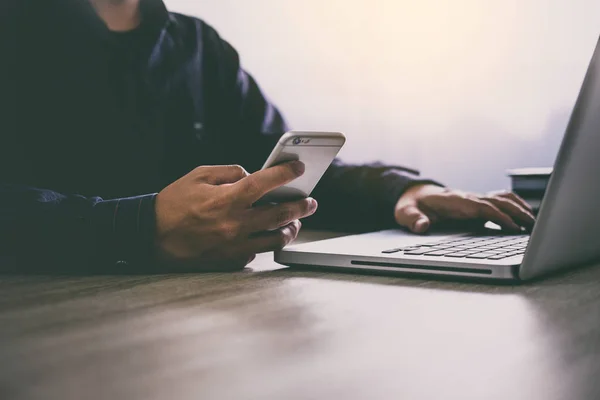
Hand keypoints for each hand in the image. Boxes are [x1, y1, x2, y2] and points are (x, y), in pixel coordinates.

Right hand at [154, 162, 316, 270]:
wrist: (150, 236)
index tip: (299, 169)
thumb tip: (251, 175)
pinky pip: (257, 251)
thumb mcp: (198, 175)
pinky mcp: (230, 260)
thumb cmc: (173, 203)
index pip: (265, 183)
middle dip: (301, 206)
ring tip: (296, 222)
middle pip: (280, 214)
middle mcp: (236, 224)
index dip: (286, 174)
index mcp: (227, 199)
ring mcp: (235, 245)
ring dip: (291, 229)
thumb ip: (229, 172)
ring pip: (276, 239)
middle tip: (311, 202)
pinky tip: (267, 235)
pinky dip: (265, 242)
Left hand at [394, 184, 534, 233]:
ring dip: (520, 208)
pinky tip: (525, 216)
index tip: (513, 228)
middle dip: (516, 213)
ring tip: (535, 223)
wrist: (411, 195)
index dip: (498, 217)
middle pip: (497, 201)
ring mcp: (473, 198)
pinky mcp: (476, 202)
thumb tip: (421, 226)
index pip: (481, 207)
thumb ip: (413, 220)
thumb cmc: (410, 205)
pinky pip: (499, 200)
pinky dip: (515, 205)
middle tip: (533, 228)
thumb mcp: (405, 213)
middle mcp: (466, 197)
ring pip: (502, 199)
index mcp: (453, 200)